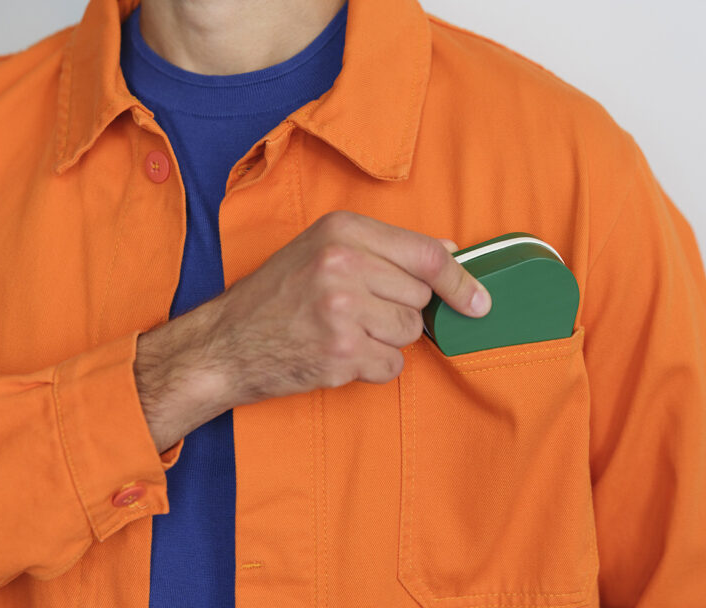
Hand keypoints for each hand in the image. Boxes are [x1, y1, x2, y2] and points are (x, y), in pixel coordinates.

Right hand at [134, 210, 490, 450]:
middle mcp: (342, 265)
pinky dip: (373, 366)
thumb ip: (386, 247)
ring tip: (343, 331)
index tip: (478, 301)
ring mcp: (342, 311)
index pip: (427, 254)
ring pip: (409, 332)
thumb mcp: (323, 249)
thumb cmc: (277, 295)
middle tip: (357, 311)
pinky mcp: (340, 353)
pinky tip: (339, 354)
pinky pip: (392, 365)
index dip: (460, 281)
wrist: (227, 343)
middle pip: (420, 297)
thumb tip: (451, 251)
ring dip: (386, 339)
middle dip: (399, 309)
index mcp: (342, 230)